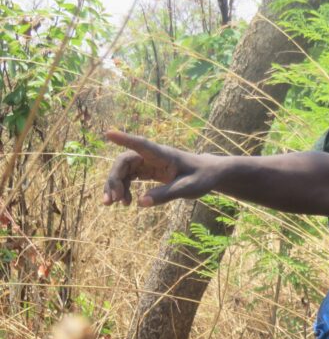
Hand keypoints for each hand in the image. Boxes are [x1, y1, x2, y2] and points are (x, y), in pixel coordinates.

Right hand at [102, 131, 217, 206]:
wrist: (209, 174)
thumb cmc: (202, 178)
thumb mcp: (187, 188)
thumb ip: (166, 194)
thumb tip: (141, 202)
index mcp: (163, 154)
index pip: (141, 144)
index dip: (124, 139)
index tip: (108, 133)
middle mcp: (152, 156)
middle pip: (124, 162)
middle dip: (113, 180)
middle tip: (111, 201)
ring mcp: (149, 162)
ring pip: (124, 170)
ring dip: (115, 186)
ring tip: (113, 204)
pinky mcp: (149, 171)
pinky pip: (130, 177)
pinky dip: (124, 189)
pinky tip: (127, 202)